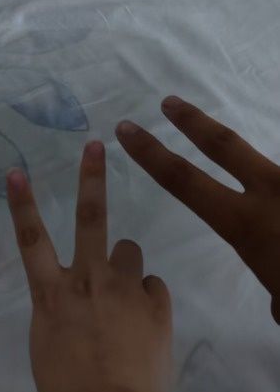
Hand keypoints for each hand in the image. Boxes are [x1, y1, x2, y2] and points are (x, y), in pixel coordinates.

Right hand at [6, 140, 191, 391]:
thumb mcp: (48, 347)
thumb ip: (59, 314)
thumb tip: (72, 303)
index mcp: (51, 295)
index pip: (31, 240)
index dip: (22, 203)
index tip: (18, 170)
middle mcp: (88, 281)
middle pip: (90, 219)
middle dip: (91, 178)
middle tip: (96, 146)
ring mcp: (125, 288)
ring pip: (130, 249)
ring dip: (126, 264)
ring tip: (125, 290)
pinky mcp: (157, 303)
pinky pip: (153, 285)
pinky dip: (147, 297)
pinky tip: (145, 320)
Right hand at [116, 96, 279, 323]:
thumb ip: (275, 288)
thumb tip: (279, 289)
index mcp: (247, 224)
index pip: (184, 182)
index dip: (151, 154)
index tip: (127, 129)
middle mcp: (272, 193)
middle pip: (223, 144)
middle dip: (192, 121)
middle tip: (169, 102)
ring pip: (272, 168)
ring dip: (264, 179)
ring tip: (267, 207)